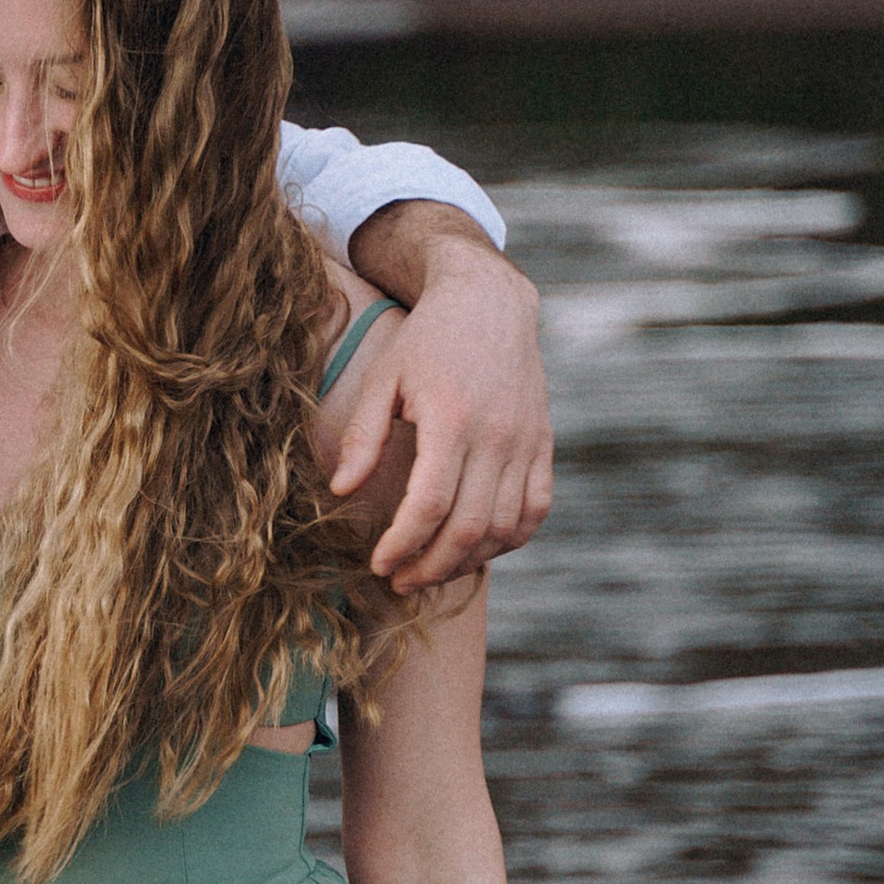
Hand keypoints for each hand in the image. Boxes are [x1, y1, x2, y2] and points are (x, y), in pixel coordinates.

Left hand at [335, 229, 552, 590]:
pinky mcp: (543, 444)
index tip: (379, 564)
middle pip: (468, 528)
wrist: (489, 302)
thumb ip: (362, 436)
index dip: (402, 545)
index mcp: (451, 420)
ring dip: (468, 560)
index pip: (428, 506)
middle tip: (400, 580)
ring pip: (506, 527)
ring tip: (432, 570)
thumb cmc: (425, 340)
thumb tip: (340, 490)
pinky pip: (536, 509)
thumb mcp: (382, 379)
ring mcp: (527, 442)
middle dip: (431, 566)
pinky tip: (477, 548)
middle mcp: (497, 436)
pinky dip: (510, 539)